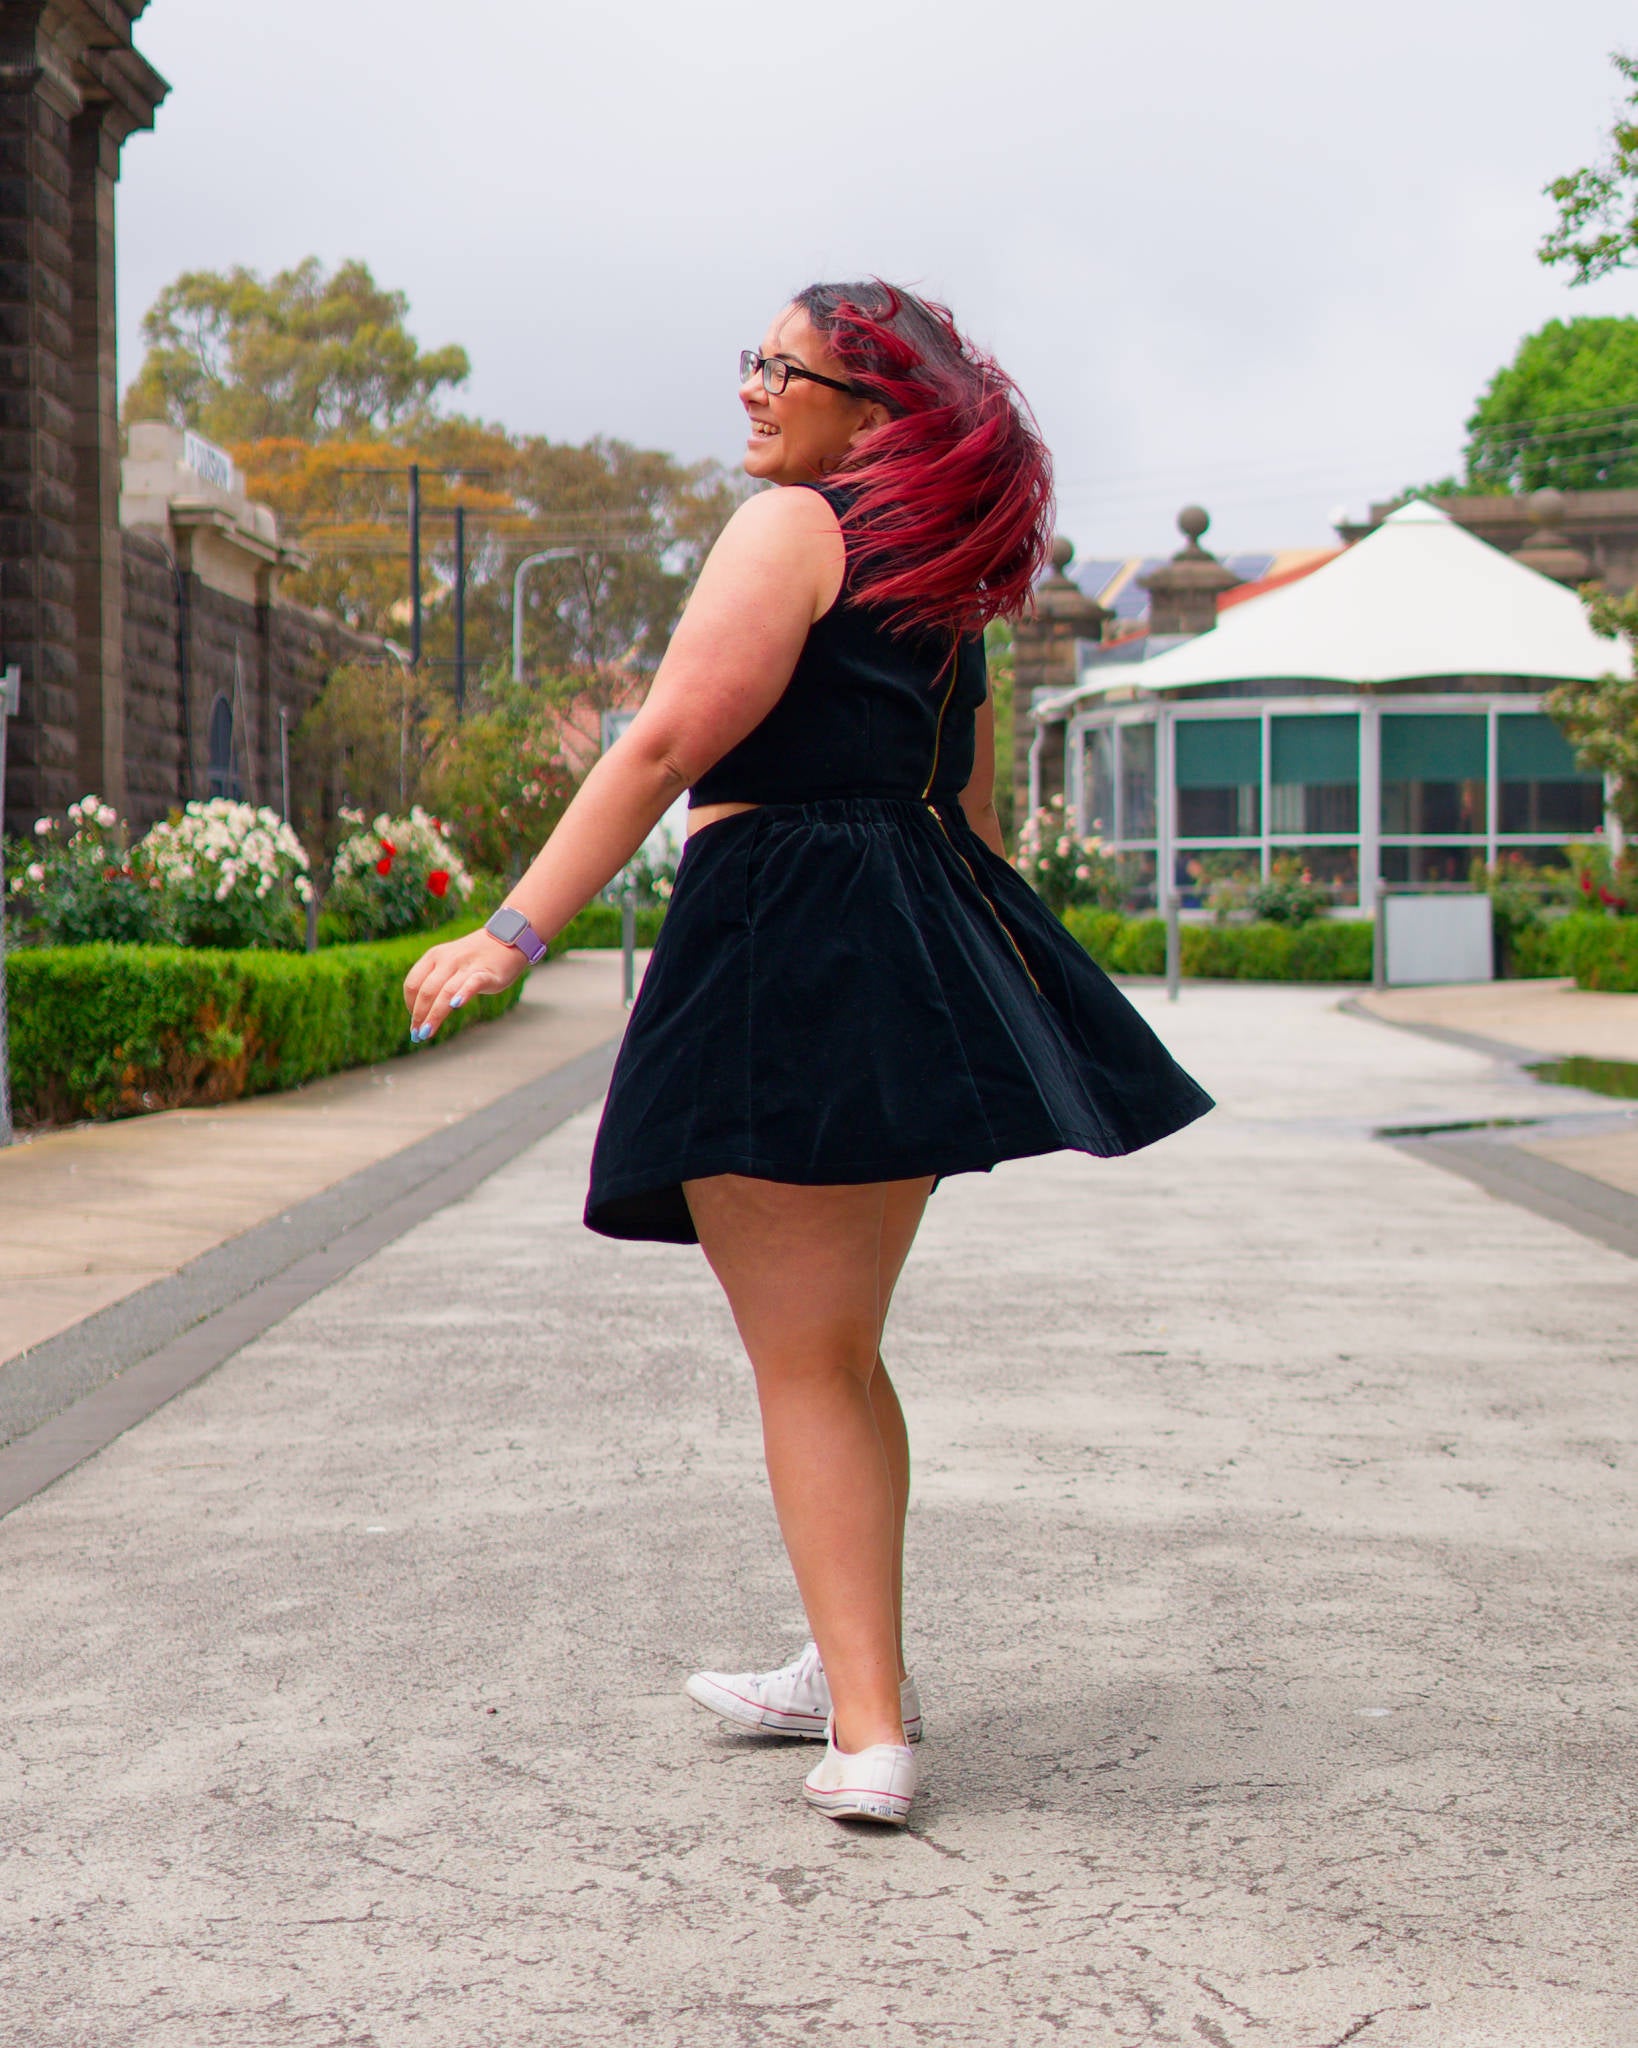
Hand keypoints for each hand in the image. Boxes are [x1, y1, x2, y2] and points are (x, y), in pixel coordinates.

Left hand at [403, 928, 528, 1040]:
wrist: (507, 941)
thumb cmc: (474, 959)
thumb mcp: (449, 964)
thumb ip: (435, 982)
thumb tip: (420, 1014)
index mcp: (433, 956)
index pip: (412, 984)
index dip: (410, 1005)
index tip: (415, 1022)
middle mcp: (447, 959)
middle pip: (427, 991)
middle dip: (419, 1016)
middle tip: (418, 1035)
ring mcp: (467, 965)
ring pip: (446, 992)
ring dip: (434, 1015)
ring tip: (426, 1033)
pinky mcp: (486, 973)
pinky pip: (472, 984)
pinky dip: (463, 994)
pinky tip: (456, 1005)